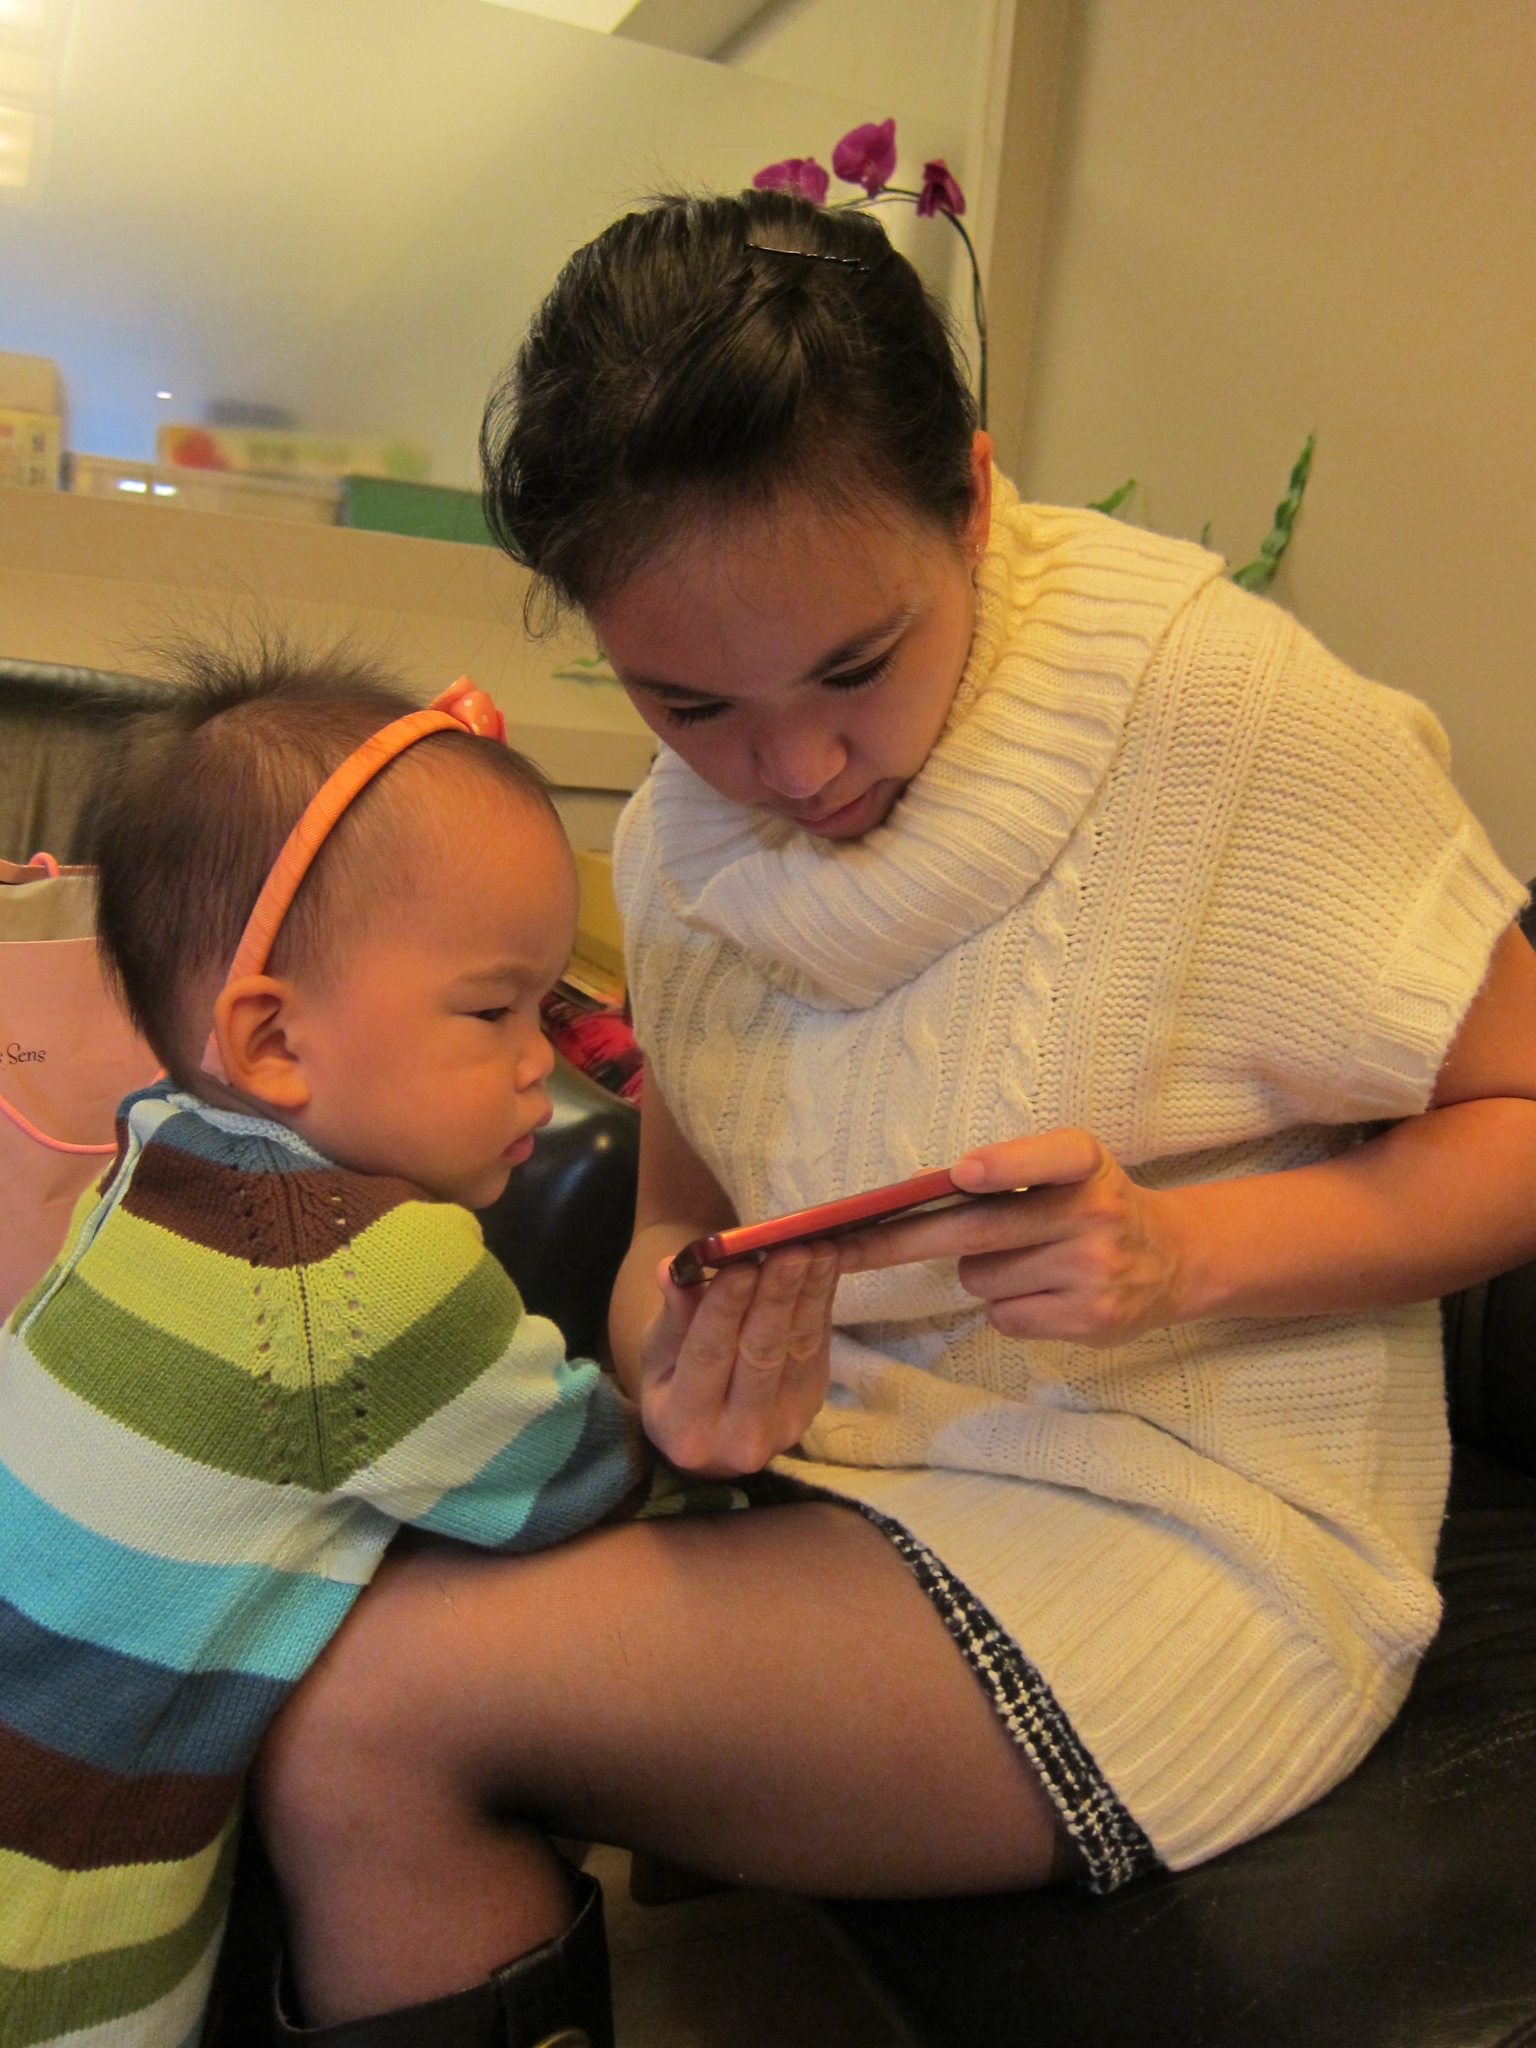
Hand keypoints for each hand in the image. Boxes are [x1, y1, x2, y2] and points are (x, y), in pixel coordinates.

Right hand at [639, 1244, 839, 1476]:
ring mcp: (782, 1425)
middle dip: (777, 1296)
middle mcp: (738, 1437)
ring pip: (798, 1348)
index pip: (708, 1357)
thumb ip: (672, 1317)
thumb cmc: (673, 1386)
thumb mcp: (657, 1356)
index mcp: (686, 1426)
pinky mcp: (812, 1406)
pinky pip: (819, 1348)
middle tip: (790, 1250)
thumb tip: (670, 1269)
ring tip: (818, 1250)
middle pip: (761, 1354)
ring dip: (811, 1294)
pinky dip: (823, 1304)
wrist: (713, 1440)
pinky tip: (826, 1268)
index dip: (726, 1309)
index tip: (741, 1265)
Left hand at [838, 1129, 1186, 1345]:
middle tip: (846, 1247)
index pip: (1048, 1157)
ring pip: (980, 1278)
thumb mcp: (1068, 1167)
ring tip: (1024, 1261)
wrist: (1171, 1260)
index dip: (1003, 1165)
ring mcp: (1094, 1271)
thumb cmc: (1092, 1203)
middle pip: (979, 1230)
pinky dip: (1004, 1306)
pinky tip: (1042, 1292)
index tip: (959, 1173)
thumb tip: (915, 1191)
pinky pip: (1003, 1316)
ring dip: (978, 1273)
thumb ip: (1008, 1170)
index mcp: (1084, 1162)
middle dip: (902, 1239)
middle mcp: (1095, 1212)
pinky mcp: (1089, 1319)